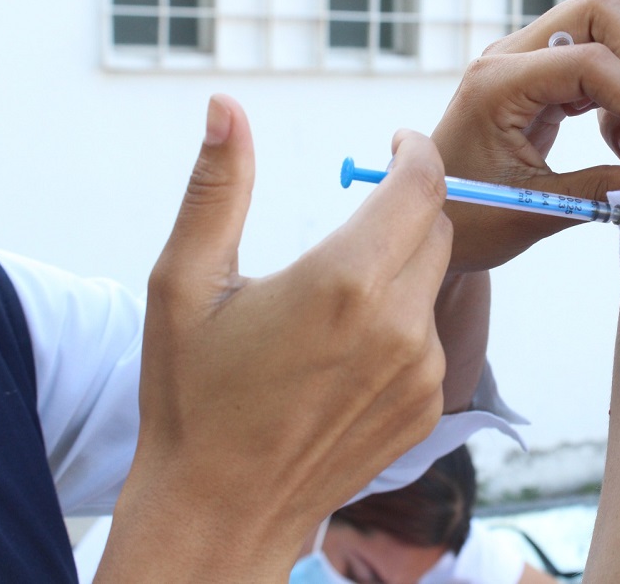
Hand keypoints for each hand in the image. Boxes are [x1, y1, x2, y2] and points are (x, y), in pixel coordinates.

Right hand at [97, 96, 452, 581]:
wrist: (221, 510)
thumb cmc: (193, 397)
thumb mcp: (184, 284)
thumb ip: (216, 188)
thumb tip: (226, 108)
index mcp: (343, 281)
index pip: (421, 185)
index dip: (414, 152)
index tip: (395, 144)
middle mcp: (399, 324)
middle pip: (435, 228)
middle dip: (405, 208)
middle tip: (360, 214)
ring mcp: (422, 371)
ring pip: (434, 283)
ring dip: (401, 268)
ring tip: (338, 296)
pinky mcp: (427, 406)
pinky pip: (432, 337)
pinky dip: (404, 322)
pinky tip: (349, 350)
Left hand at [433, 0, 619, 271]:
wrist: (436, 219)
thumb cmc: (469, 218)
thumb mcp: (532, 213)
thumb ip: (595, 194)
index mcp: (496, 85)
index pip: (588, 59)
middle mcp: (509, 57)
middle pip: (599, 10)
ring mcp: (525, 60)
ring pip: (603, 23)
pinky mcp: (540, 76)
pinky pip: (595, 54)